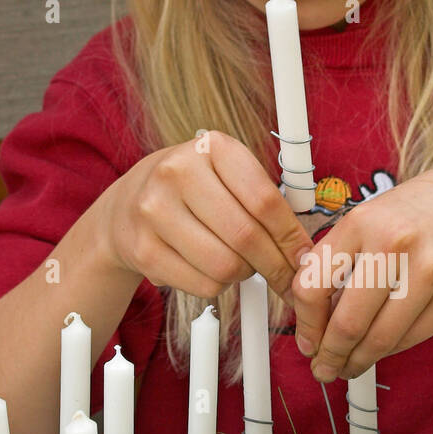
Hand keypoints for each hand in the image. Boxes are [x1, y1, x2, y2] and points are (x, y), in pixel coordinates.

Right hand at [96, 130, 311, 302]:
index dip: (291, 236)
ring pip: (226, 266)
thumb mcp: (226, 175)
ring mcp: (155, 211)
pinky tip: (209, 267)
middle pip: (246, 237)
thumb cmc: (191, 192)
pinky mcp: (143, 249)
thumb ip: (266, 202)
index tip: (305, 257)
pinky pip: (203, 285)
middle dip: (275, 265)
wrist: (125, 207)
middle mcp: (178, 172)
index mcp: (211, 147)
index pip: (265, 200)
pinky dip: (217, 285)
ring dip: (243, 274)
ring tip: (238, 262)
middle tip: (285, 276)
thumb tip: (307, 251)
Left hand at [289, 155, 432, 380]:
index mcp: (364, 222)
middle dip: (329, 355)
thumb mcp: (378, 214)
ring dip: (358, 361)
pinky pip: (411, 339)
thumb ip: (345, 255)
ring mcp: (429, 276)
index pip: (312, 286)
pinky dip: (391, 349)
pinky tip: (383, 348)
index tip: (307, 339)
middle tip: (324, 366)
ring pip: (379, 339)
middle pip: (346, 323)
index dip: (305, 324)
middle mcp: (395, 246)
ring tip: (349, 366)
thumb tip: (317, 309)